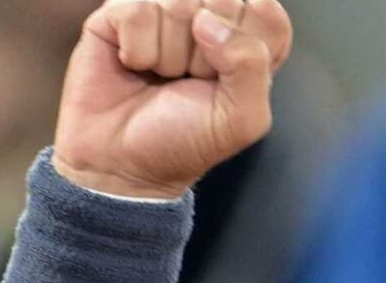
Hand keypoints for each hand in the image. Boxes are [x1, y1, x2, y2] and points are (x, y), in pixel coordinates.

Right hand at [51, 0, 292, 198]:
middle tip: (191, 81)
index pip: (266, 12)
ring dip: (170, 55)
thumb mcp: (243, 119)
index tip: (226, 82)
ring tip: (161, 77)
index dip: (247, 47)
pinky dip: (138, 48)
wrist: (124, 163)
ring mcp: (162, 11)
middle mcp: (207, 18)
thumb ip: (251, 64)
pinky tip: (133, 65)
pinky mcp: (119, 12)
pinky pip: (137, 9)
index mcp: (246, 40)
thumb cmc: (186, 141)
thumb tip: (207, 20)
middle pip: (224, 1)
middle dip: (208, 54)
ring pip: (179, 4)